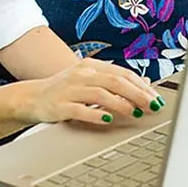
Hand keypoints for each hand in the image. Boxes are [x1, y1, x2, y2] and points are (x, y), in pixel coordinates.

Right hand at [17, 58, 161, 125]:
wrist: (32, 97)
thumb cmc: (64, 90)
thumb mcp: (89, 80)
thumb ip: (113, 81)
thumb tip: (144, 84)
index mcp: (90, 66)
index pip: (122, 73)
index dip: (141, 85)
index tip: (156, 98)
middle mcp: (81, 75)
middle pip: (115, 82)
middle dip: (137, 94)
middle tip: (152, 106)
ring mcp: (70, 90)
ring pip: (100, 94)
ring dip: (121, 104)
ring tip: (135, 113)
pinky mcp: (60, 105)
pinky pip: (81, 110)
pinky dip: (96, 115)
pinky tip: (108, 120)